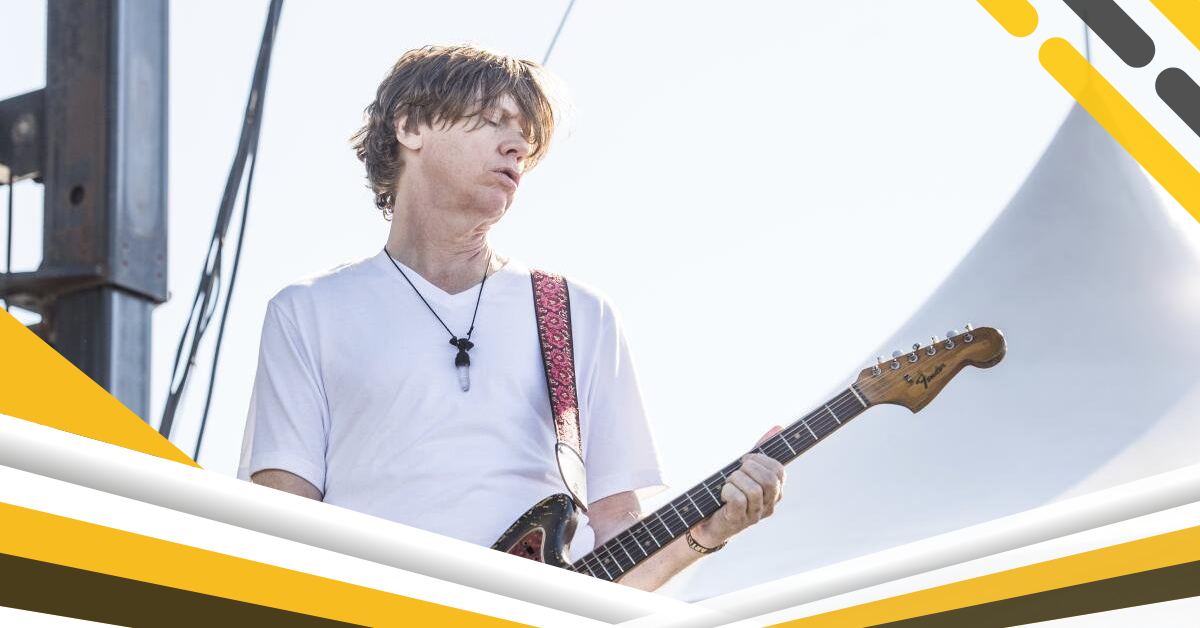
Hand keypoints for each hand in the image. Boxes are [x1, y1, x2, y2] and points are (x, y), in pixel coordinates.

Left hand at [692, 426, 786, 547]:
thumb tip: (778, 427)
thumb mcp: (745, 472)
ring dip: (736, 479)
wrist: (707, 524)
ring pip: (754, 490)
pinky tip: (722, 493)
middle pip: (769, 480)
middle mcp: (768, 506)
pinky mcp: (737, 521)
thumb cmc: (728, 494)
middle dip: (749, 468)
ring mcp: (754, 516)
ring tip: (727, 482)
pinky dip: (727, 491)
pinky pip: (738, 500)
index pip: (780, 471)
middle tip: (736, 470)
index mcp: (774, 493)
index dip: (762, 460)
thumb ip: (760, 452)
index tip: (746, 459)